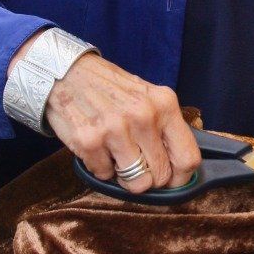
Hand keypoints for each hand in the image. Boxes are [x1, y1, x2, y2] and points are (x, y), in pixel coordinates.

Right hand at [8, 35, 201, 192]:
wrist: (65, 72)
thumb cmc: (109, 88)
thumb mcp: (146, 96)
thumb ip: (164, 127)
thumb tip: (178, 168)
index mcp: (164, 104)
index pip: (187, 158)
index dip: (180, 178)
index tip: (171, 180)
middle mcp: (143, 116)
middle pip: (161, 175)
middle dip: (148, 176)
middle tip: (135, 162)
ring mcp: (115, 129)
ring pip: (136, 181)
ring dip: (124, 174)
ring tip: (115, 153)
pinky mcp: (89, 141)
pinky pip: (104, 175)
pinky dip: (100, 167)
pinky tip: (96, 146)